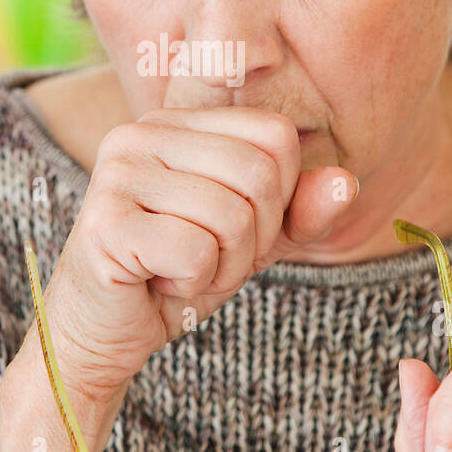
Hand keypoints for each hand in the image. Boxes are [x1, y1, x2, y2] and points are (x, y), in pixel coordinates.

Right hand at [42, 106, 358, 402]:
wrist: (103, 330)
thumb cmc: (178, 272)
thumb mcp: (254, 238)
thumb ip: (302, 209)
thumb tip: (348, 183)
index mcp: (178, 121)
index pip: (275, 136)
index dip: (279, 197)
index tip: (235, 229)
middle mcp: (142, 132)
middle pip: (259, 174)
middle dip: (253, 237)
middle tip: (209, 258)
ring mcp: (118, 173)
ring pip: (231, 216)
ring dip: (223, 266)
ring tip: (182, 270)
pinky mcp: (105, 223)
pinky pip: (196, 251)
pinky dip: (193, 283)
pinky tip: (159, 281)